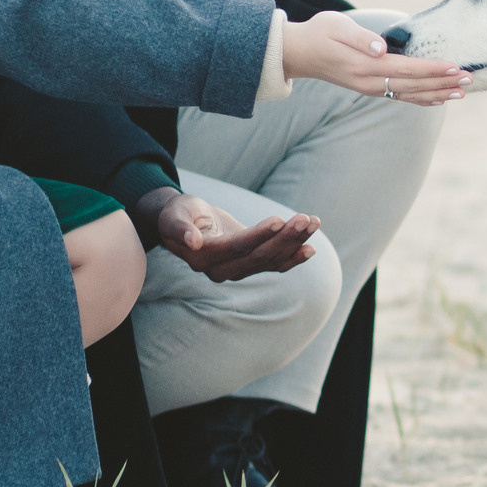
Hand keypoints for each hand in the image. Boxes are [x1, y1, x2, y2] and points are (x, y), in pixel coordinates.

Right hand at [137, 186, 322, 280]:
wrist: (182, 223)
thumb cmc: (177, 214)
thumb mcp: (174, 216)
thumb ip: (180, 229)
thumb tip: (192, 242)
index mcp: (203, 258)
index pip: (237, 248)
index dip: (259, 235)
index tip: (280, 219)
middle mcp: (220, 270)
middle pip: (259, 256)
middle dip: (285, 238)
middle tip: (306, 218)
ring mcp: (236, 271)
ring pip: (270, 260)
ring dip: (294, 242)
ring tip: (313, 222)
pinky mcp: (248, 265)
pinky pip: (273, 266)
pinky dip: (293, 258)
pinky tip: (311, 249)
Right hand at [281, 10, 467, 103]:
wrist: (299, 53)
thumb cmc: (319, 33)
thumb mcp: (336, 27)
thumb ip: (360, 37)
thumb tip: (380, 48)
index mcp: (365, 66)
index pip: (407, 69)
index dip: (432, 68)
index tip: (454, 66)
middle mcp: (371, 83)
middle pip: (415, 85)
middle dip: (443, 82)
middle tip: (470, 78)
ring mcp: (371, 89)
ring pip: (411, 95)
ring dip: (438, 93)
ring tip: (463, 91)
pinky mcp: (371, 89)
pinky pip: (402, 97)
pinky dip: (423, 99)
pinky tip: (439, 99)